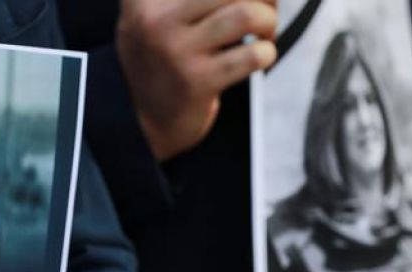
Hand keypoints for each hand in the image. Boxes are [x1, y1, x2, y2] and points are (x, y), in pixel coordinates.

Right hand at [116, 0, 277, 159]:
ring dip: (268, 21)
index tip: (240, 0)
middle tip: (265, 8)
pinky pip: (252, 55)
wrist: (144, 119)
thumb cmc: (160, 58)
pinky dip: (266, 53)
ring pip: (246, 14)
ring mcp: (176, 53)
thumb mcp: (150, 14)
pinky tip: (258, 57)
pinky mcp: (197, 82)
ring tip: (264, 31)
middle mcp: (155, 21)